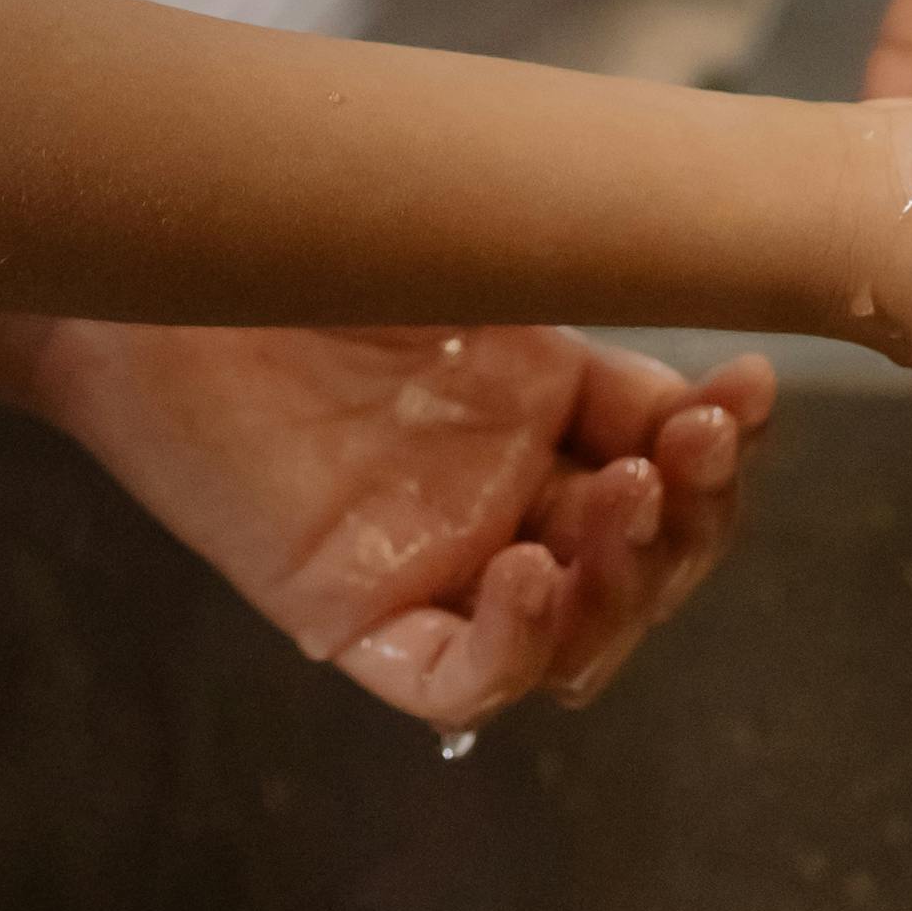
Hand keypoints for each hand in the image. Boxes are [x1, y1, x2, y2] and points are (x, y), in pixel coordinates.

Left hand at [25, 316, 774, 726]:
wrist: (162, 250)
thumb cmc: (307, 232)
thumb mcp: (484, 264)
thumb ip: (586, 308)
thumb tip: (720, 363)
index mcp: (545, 408)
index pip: (671, 459)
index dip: (723, 443)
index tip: (749, 391)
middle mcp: (502, 495)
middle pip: (646, 561)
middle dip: (693, 515)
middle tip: (692, 449)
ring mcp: (433, 560)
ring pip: (574, 634)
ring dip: (627, 581)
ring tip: (624, 497)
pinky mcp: (351, 613)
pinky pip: (455, 678)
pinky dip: (515, 649)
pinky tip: (532, 572)